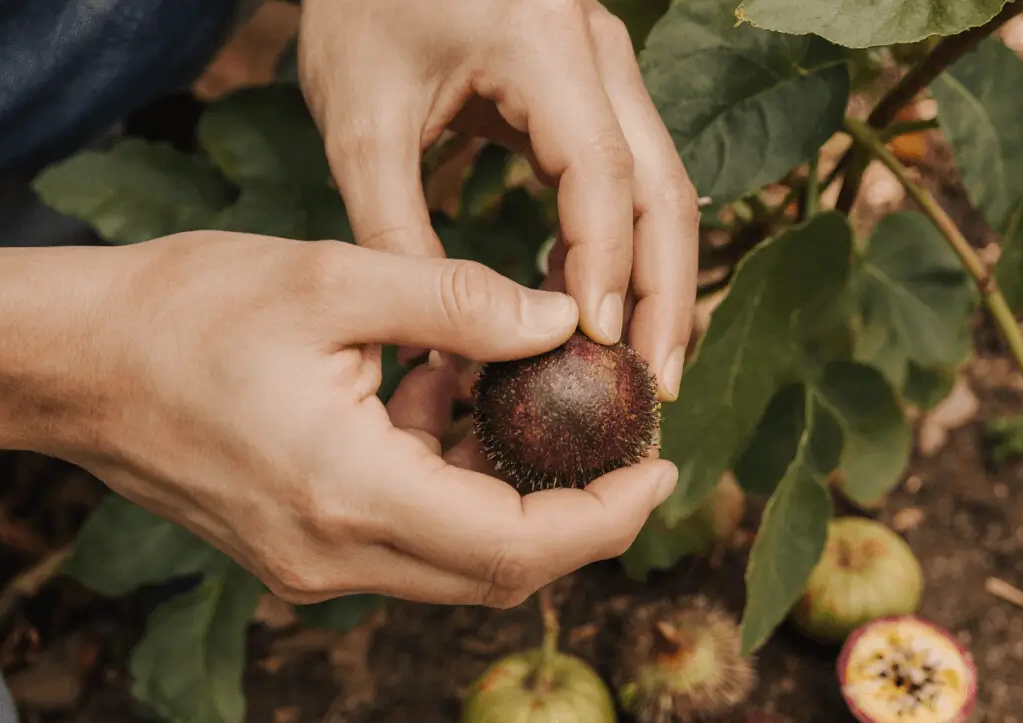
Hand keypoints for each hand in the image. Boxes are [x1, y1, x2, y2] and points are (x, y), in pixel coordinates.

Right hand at [32, 232, 677, 606]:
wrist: (75, 365)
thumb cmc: (187, 311)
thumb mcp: (335, 282)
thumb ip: (461, 305)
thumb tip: (560, 320)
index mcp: (350, 493)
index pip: (518, 545)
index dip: (606, 516)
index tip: (661, 468)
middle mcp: (335, 555)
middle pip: (500, 571)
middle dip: (578, 513)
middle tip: (624, 443)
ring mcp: (312, 566)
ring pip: (457, 562)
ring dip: (507, 492)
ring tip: (506, 392)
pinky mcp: (299, 552)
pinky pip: (408, 541)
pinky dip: (449, 486)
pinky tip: (434, 400)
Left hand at [295, 0, 698, 400]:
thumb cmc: (358, 14)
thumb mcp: (361, 126)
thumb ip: (399, 235)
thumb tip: (443, 350)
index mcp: (540, 40)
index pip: (601, 172)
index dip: (606, 266)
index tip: (600, 346)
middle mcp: (596, 48)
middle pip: (663, 186)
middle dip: (665, 293)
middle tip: (655, 385)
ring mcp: (606, 67)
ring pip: (662, 187)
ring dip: (657, 280)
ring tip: (642, 368)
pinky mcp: (596, 90)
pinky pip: (628, 180)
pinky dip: (622, 250)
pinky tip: (597, 314)